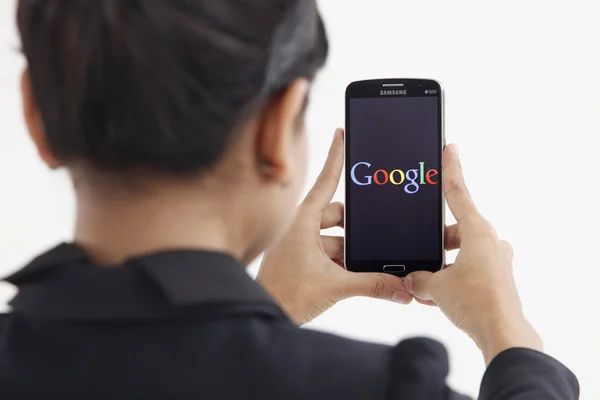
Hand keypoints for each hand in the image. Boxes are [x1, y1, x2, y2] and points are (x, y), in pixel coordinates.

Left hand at [257, 128, 412, 324]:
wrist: (262, 316)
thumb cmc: (284, 294)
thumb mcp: (334, 285)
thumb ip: (372, 284)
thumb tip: (403, 287)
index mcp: (303, 221)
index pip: (325, 181)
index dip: (336, 156)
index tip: (342, 133)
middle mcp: (302, 229)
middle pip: (338, 214)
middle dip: (358, 223)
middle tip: (380, 226)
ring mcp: (303, 246)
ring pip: (338, 237)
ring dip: (355, 248)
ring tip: (375, 259)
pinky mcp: (306, 263)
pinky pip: (332, 254)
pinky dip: (348, 262)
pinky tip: (363, 273)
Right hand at [404, 144, 542, 364]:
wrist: (502, 334)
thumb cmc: (475, 302)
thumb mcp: (435, 286)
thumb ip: (419, 278)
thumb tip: (413, 280)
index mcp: (478, 232)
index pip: (458, 193)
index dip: (451, 170)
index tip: (450, 149)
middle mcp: (490, 243)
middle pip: (456, 230)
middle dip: (435, 242)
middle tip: (418, 254)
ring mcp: (496, 261)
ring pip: (461, 253)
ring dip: (442, 265)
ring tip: (424, 283)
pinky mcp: (497, 280)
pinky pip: (468, 271)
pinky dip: (452, 279)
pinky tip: (436, 296)